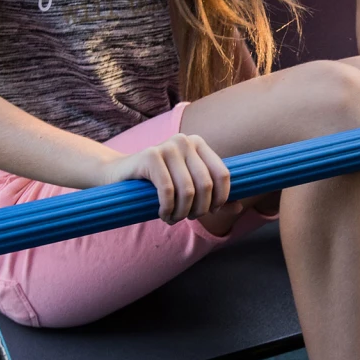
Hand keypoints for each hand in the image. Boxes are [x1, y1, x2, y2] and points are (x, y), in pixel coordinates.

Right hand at [100, 133, 232, 222]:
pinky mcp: (150, 155)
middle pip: (206, 185)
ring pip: (188, 191)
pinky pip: (168, 191)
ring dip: (181, 213)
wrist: (119, 175)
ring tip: (173, 218)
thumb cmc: (158, 184)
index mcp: (199, 144)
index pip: (222, 174)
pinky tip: (162, 214)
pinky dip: (167, 209)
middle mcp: (185, 140)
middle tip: (188, 218)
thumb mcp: (188, 188)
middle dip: (199, 209)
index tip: (211, 211)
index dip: (220, 199)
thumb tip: (239, 207)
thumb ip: (214, 196)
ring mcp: (167, 146)